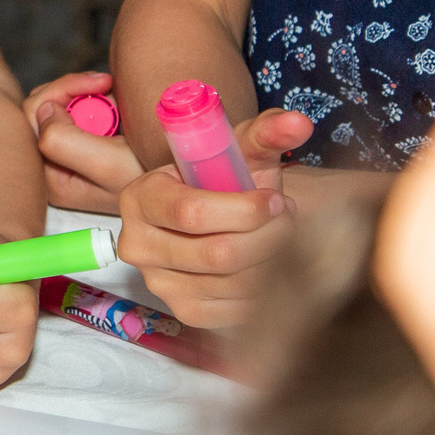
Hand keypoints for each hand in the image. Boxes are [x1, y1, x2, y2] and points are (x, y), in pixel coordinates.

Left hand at [24, 72, 140, 212]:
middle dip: (75, 90)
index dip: (62, 92)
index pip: (32, 119)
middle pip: (41, 107)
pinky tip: (119, 106)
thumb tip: (43, 110)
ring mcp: (66, 153)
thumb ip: (63, 140)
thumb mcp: (106, 164)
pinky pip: (77, 106)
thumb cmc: (148, 180)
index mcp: (50, 176)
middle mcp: (52, 166)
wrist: (179, 184)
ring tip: (117, 100)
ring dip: (89, 94)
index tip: (100, 84)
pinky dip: (98, 99)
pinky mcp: (82, 141)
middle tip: (107, 84)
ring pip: (58, 103)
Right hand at [115, 109, 311, 327]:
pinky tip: (264, 264)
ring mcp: (158, 283)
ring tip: (277, 237)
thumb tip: (297, 123)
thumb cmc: (223, 181)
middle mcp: (137, 244)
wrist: (214, 215)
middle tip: (286, 219)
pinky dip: (263, 289)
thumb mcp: (237, 152)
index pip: (192, 213)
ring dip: (271, 261)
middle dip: (269, 236)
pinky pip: (236, 310)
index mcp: (139, 197)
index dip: (245, 210)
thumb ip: (266, 133)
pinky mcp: (183, 311)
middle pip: (218, 254)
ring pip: (234, 284)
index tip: (274, 200)